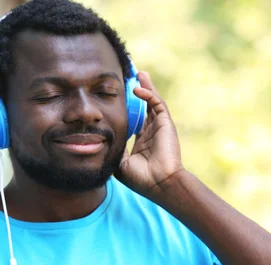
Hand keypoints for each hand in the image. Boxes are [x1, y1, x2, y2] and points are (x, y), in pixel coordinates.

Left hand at [116, 71, 184, 199]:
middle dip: (139, 92)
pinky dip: (149, 94)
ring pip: (153, 101)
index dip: (128, 109)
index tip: (118, 100)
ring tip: (139, 73)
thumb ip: (115, 149)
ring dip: (146, 86)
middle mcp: (152, 132)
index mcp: (142, 142)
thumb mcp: (120, 163)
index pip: (135, 120)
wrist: (159, 184)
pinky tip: (138, 89)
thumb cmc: (141, 179)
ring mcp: (160, 127)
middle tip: (131, 79)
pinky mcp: (166, 124)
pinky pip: (157, 104)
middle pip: (145, 107)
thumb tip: (105, 139)